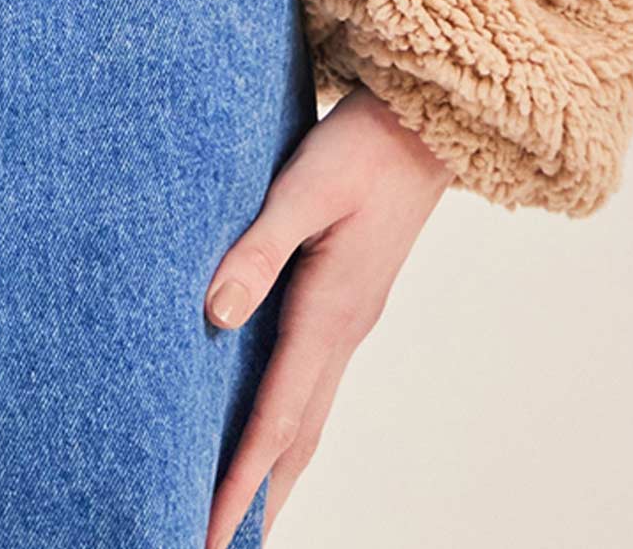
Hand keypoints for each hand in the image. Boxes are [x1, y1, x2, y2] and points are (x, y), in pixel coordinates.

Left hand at [202, 83, 454, 543]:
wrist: (423, 126)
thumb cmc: (359, 148)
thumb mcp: (302, 186)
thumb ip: (257, 248)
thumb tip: (213, 316)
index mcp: (330, 312)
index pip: (275, 420)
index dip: (239, 481)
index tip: (209, 531)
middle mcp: (343, 333)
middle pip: (295, 439)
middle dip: (258, 501)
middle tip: (218, 546)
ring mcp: (351, 323)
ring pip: (308, 418)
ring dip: (276, 473)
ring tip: (242, 518)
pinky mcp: (349, 304)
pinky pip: (314, 386)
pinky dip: (290, 428)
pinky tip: (273, 434)